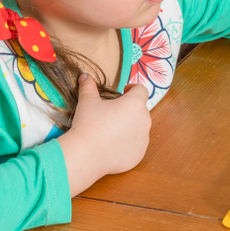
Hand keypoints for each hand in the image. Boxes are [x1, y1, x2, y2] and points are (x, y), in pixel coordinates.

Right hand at [57, 74, 150, 195]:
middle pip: (141, 109)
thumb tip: (85, 76)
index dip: (133, 89)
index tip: (124, 91)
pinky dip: (129, 143)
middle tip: (114, 112)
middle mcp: (144, 120)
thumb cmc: (89, 124)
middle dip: (130, 109)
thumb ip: (89, 86)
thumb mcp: (87, 101)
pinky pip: (137, 145)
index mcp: (135, 103)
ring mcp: (143, 139)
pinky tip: (114, 144)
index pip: (141, 90)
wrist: (86, 154)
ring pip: (140, 128)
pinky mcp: (139, 154)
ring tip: (112, 130)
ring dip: (131, 126)